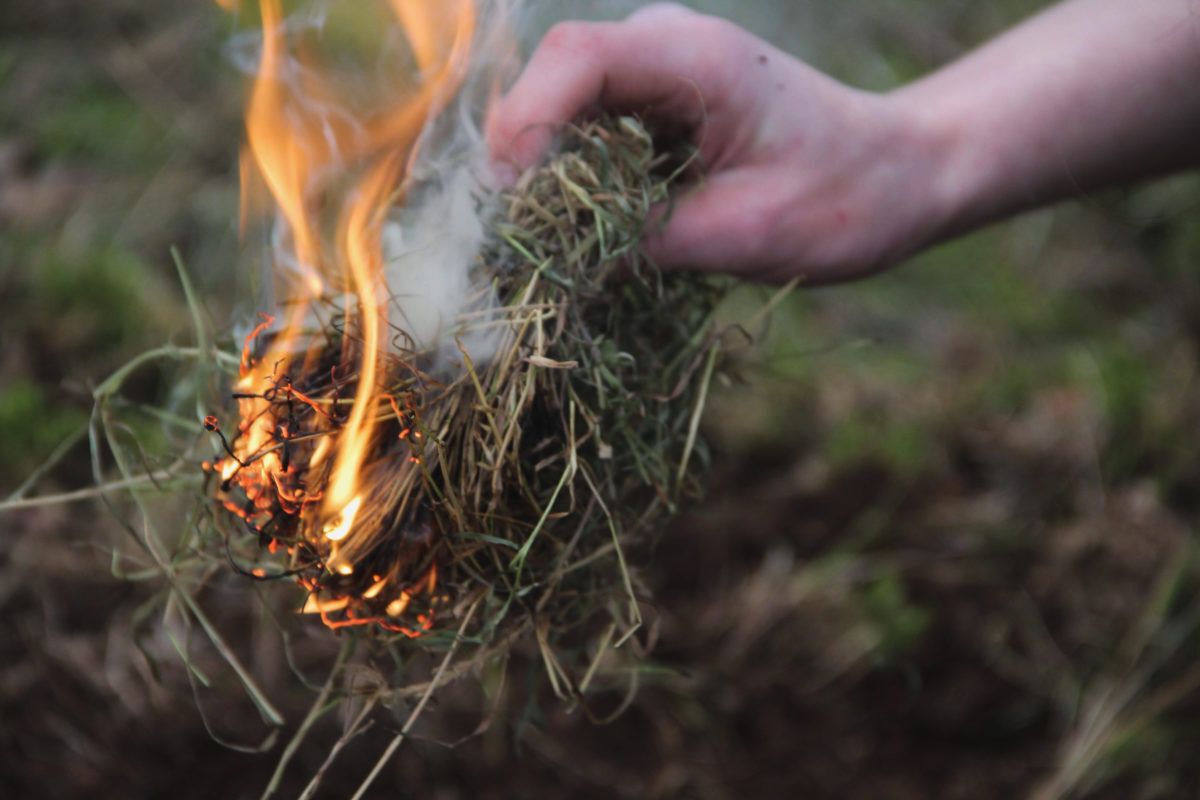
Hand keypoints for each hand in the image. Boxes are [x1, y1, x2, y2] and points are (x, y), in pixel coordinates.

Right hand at [486, 4, 947, 284]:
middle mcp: (666, 46)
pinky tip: (583, 228)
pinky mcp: (655, 101)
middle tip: (519, 242)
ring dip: (543, 173)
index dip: (525, 124)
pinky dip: (572, 178)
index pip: (575, 59)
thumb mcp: (742, 235)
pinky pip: (588, 129)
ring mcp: (656, 69)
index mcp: (698, 59)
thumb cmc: (843, 201)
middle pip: (551, 79)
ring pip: (560, 106)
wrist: (898, 174)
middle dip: (522, 158)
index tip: (514, 202)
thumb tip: (553, 262)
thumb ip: (641, 241)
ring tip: (549, 243)